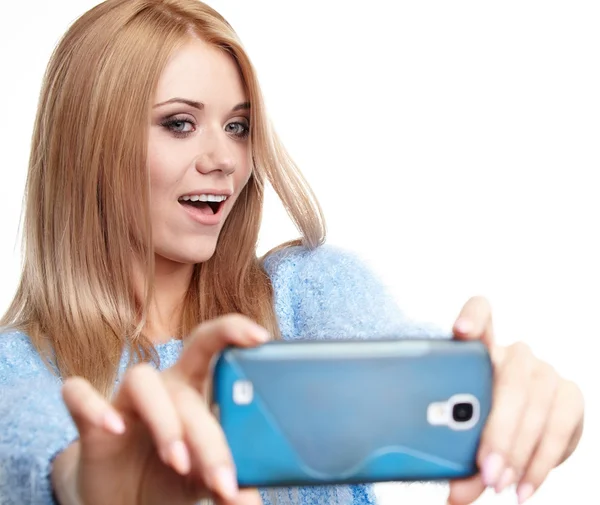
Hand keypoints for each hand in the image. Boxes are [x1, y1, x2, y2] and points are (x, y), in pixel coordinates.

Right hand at [53, 314, 267, 504]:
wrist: (125, 500)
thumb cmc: (172, 478)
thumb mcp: (204, 480)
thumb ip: (227, 484)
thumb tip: (250, 500)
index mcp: (196, 388)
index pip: (214, 346)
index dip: (232, 331)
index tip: (261, 337)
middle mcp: (164, 386)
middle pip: (186, 381)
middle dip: (206, 430)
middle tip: (223, 476)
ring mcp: (125, 401)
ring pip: (141, 380)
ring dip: (164, 420)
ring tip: (180, 461)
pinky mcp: (91, 422)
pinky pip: (80, 396)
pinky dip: (95, 407)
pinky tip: (113, 428)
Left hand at [446, 297, 583, 504]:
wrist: (523, 432)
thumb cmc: (483, 426)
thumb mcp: (464, 439)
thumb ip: (458, 461)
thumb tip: (454, 494)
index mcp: (479, 351)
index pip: (480, 314)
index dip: (473, 316)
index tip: (462, 330)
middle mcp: (513, 355)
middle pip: (510, 378)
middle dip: (498, 430)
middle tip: (486, 469)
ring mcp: (544, 372)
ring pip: (536, 404)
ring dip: (519, 451)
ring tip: (501, 483)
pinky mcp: (570, 395)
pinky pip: (560, 426)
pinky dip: (542, 461)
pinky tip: (526, 485)